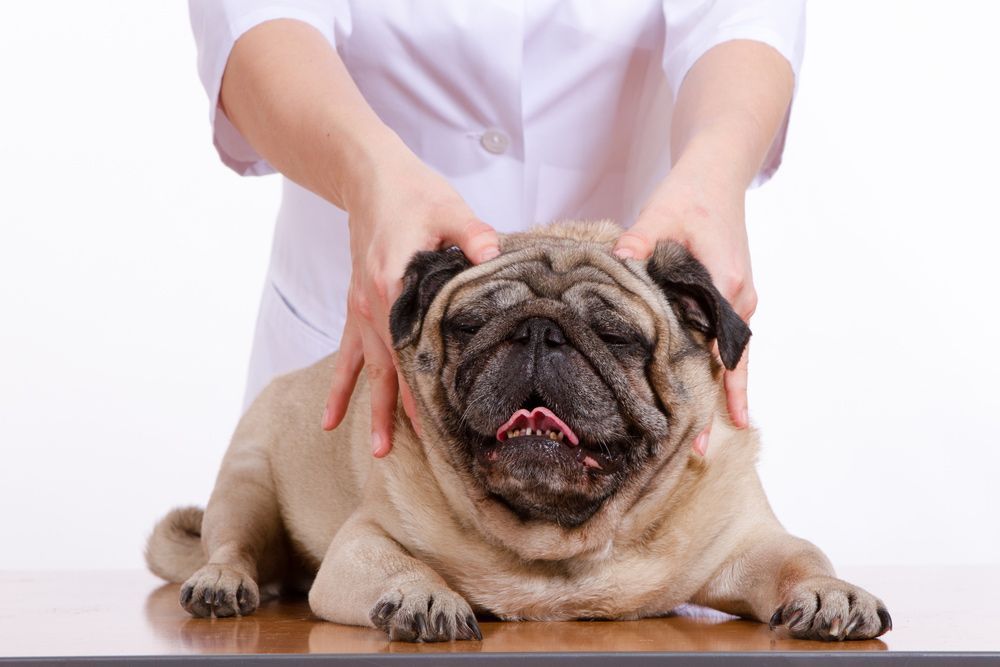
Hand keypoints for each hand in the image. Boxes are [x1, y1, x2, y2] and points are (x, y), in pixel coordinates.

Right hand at [320, 146, 498, 456]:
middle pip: (391, 366)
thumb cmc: (413, 193)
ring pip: (369, 369)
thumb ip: (471, 234)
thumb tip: (493, 254)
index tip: (446, 418)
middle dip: (406, 410)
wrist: (369, 178)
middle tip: (428, 452)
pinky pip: (348, 355)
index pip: (413, 344)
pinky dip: (341, 388)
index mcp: (395, 282)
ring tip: (379, 452)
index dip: (428, 382)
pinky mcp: (359, 308)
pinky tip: (330, 421)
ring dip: (373, 410)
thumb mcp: (448, 208)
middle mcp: (373, 304)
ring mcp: (362, 309)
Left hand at [613, 170, 754, 438]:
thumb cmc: (691, 193)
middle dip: (717, 408)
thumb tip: (618, 264)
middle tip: (701, 453)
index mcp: (724, 285)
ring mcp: (736, 301)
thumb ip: (640, 243)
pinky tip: (711, 401)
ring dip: (720, 397)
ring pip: (730, 359)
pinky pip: (724, 344)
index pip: (718, 347)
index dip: (707, 386)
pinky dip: (719, 373)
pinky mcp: (727, 298)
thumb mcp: (661, 214)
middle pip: (729, 364)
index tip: (693, 419)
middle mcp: (738, 300)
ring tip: (706, 441)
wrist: (718, 171)